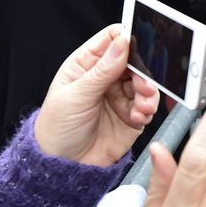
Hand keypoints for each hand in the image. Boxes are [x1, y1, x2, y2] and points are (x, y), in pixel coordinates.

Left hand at [34, 24, 158, 166]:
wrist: (63, 167)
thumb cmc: (57, 129)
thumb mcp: (75, 96)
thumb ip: (102, 70)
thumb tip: (122, 42)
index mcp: (87, 64)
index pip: (112, 40)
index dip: (127, 39)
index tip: (139, 47)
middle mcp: (106, 77)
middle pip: (135, 62)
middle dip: (144, 72)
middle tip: (143, 85)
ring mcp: (120, 96)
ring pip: (146, 83)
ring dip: (148, 93)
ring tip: (141, 106)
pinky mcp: (132, 115)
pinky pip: (148, 105)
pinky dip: (148, 110)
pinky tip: (138, 117)